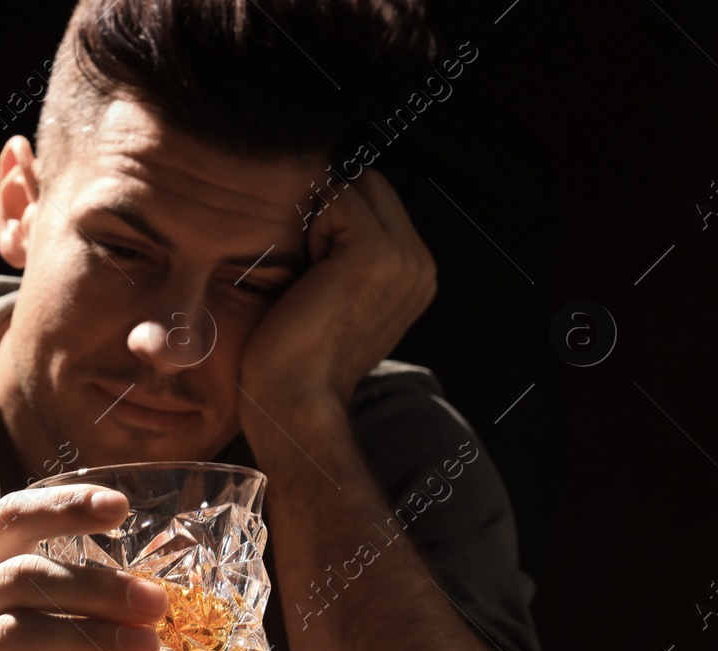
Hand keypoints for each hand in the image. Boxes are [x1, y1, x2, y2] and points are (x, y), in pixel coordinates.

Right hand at [0, 485, 169, 650]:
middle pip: (23, 578)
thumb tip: (154, 602)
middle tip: (154, 604)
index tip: (119, 506)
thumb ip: (70, 611)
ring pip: (15, 635)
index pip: (13, 518)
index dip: (63, 506)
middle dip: (96, 587)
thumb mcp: (25, 634)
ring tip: (144, 648)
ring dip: (88, 639)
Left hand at [237, 170, 434, 413]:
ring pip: (355, 187)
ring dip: (320, 222)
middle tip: (311, 271)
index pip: (379, 201)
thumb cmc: (298, 355)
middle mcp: (421, 264)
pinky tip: (310, 276)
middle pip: (371, 184)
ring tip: (313, 277)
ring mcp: (406, 258)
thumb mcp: (339, 299)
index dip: (336, 220)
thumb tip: (330, 203)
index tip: (317, 273)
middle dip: (331, 213)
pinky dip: (312, 228)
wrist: (296, 399)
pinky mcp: (377, 254)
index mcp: (416, 275)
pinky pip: (338, 197)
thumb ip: (351, 256)